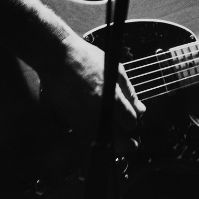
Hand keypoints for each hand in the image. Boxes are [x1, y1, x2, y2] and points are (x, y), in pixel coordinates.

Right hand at [39, 36, 145, 153]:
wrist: (58, 58)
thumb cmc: (88, 59)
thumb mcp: (116, 70)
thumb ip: (130, 93)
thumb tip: (141, 110)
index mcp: (112, 100)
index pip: (130, 122)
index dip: (133, 120)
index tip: (132, 116)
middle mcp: (98, 114)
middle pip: (117, 140)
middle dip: (125, 140)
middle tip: (130, 141)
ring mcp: (82, 120)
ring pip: (101, 141)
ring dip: (110, 139)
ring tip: (112, 129)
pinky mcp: (69, 121)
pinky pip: (86, 136)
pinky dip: (94, 135)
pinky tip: (96, 124)